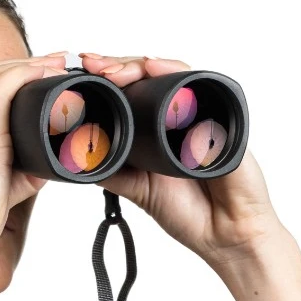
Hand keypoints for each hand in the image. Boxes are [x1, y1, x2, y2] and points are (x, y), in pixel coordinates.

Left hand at [81, 53, 282, 258]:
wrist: (226, 234)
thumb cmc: (190, 214)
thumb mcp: (137, 189)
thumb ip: (112, 171)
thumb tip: (74, 157)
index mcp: (158, 128)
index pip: (130, 91)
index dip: (105, 81)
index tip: (76, 76)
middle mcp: (180, 116)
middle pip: (146, 75)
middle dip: (114, 66)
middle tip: (89, 67)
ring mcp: (201, 112)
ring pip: (168, 72)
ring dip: (137, 66)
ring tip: (112, 71)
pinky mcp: (222, 113)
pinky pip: (198, 82)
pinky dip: (173, 71)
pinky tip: (151, 67)